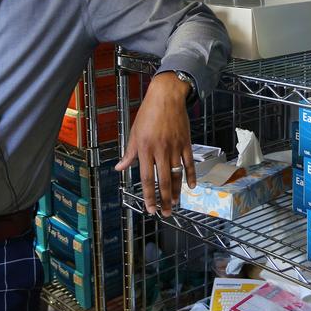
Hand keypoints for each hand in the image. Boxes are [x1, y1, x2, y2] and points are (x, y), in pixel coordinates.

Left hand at [115, 71, 194, 216]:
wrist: (166, 97)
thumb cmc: (148, 114)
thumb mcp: (134, 133)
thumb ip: (129, 153)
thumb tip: (120, 167)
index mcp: (145, 149)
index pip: (146, 178)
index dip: (148, 196)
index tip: (149, 209)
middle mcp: (160, 150)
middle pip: (162, 181)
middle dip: (163, 200)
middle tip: (165, 213)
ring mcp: (174, 147)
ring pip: (176, 175)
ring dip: (176, 191)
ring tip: (175, 204)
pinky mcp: (185, 142)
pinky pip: (189, 163)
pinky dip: (191, 176)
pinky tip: (190, 187)